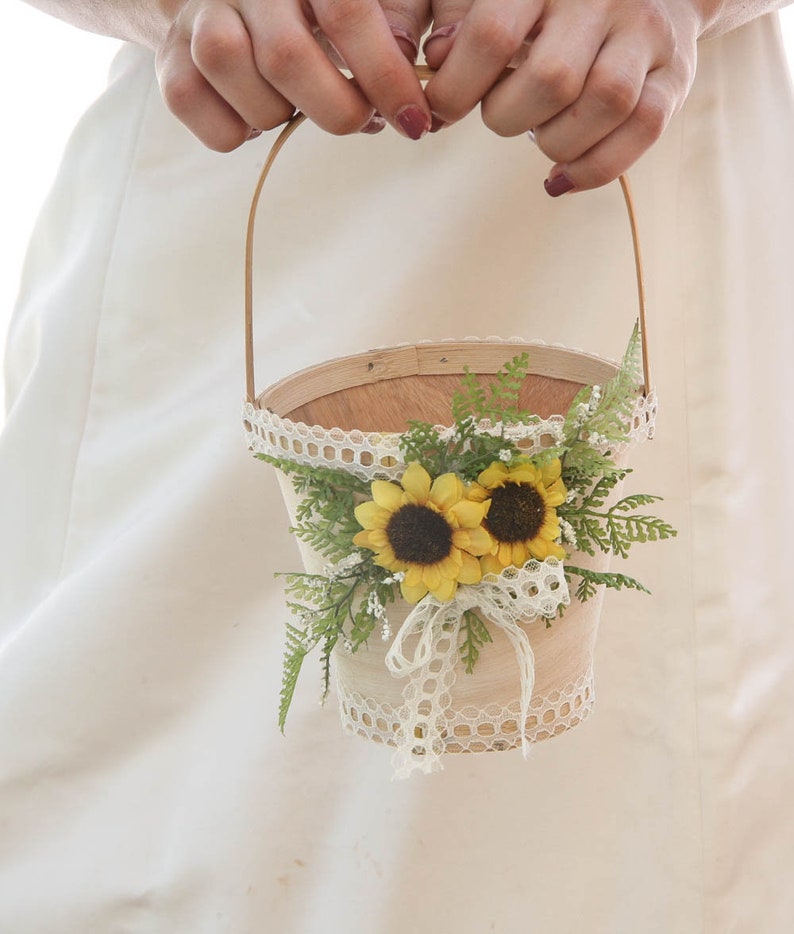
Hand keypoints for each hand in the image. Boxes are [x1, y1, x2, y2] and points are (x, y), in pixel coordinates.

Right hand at [154, 0, 432, 150]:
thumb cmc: (312, 15)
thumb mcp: (358, 12)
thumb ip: (386, 38)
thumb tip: (410, 103)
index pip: (347, 12)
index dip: (386, 76)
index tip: (413, 121)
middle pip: (286, 55)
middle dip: (336, 109)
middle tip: (360, 121)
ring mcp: (199, 14)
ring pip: (231, 69)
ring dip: (275, 114)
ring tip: (292, 108)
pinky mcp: (168, 56)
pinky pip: (193, 105)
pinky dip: (231, 129)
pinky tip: (252, 115)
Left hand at [423, 0, 708, 192]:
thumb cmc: (556, 5)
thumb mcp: (506, 0)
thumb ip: (465, 26)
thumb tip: (436, 61)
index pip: (492, 35)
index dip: (456, 87)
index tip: (441, 111)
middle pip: (550, 79)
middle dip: (509, 117)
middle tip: (503, 115)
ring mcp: (644, 32)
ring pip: (602, 103)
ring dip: (556, 142)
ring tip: (541, 136)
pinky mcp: (675, 72)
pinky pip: (643, 130)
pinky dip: (595, 168)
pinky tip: (562, 177)